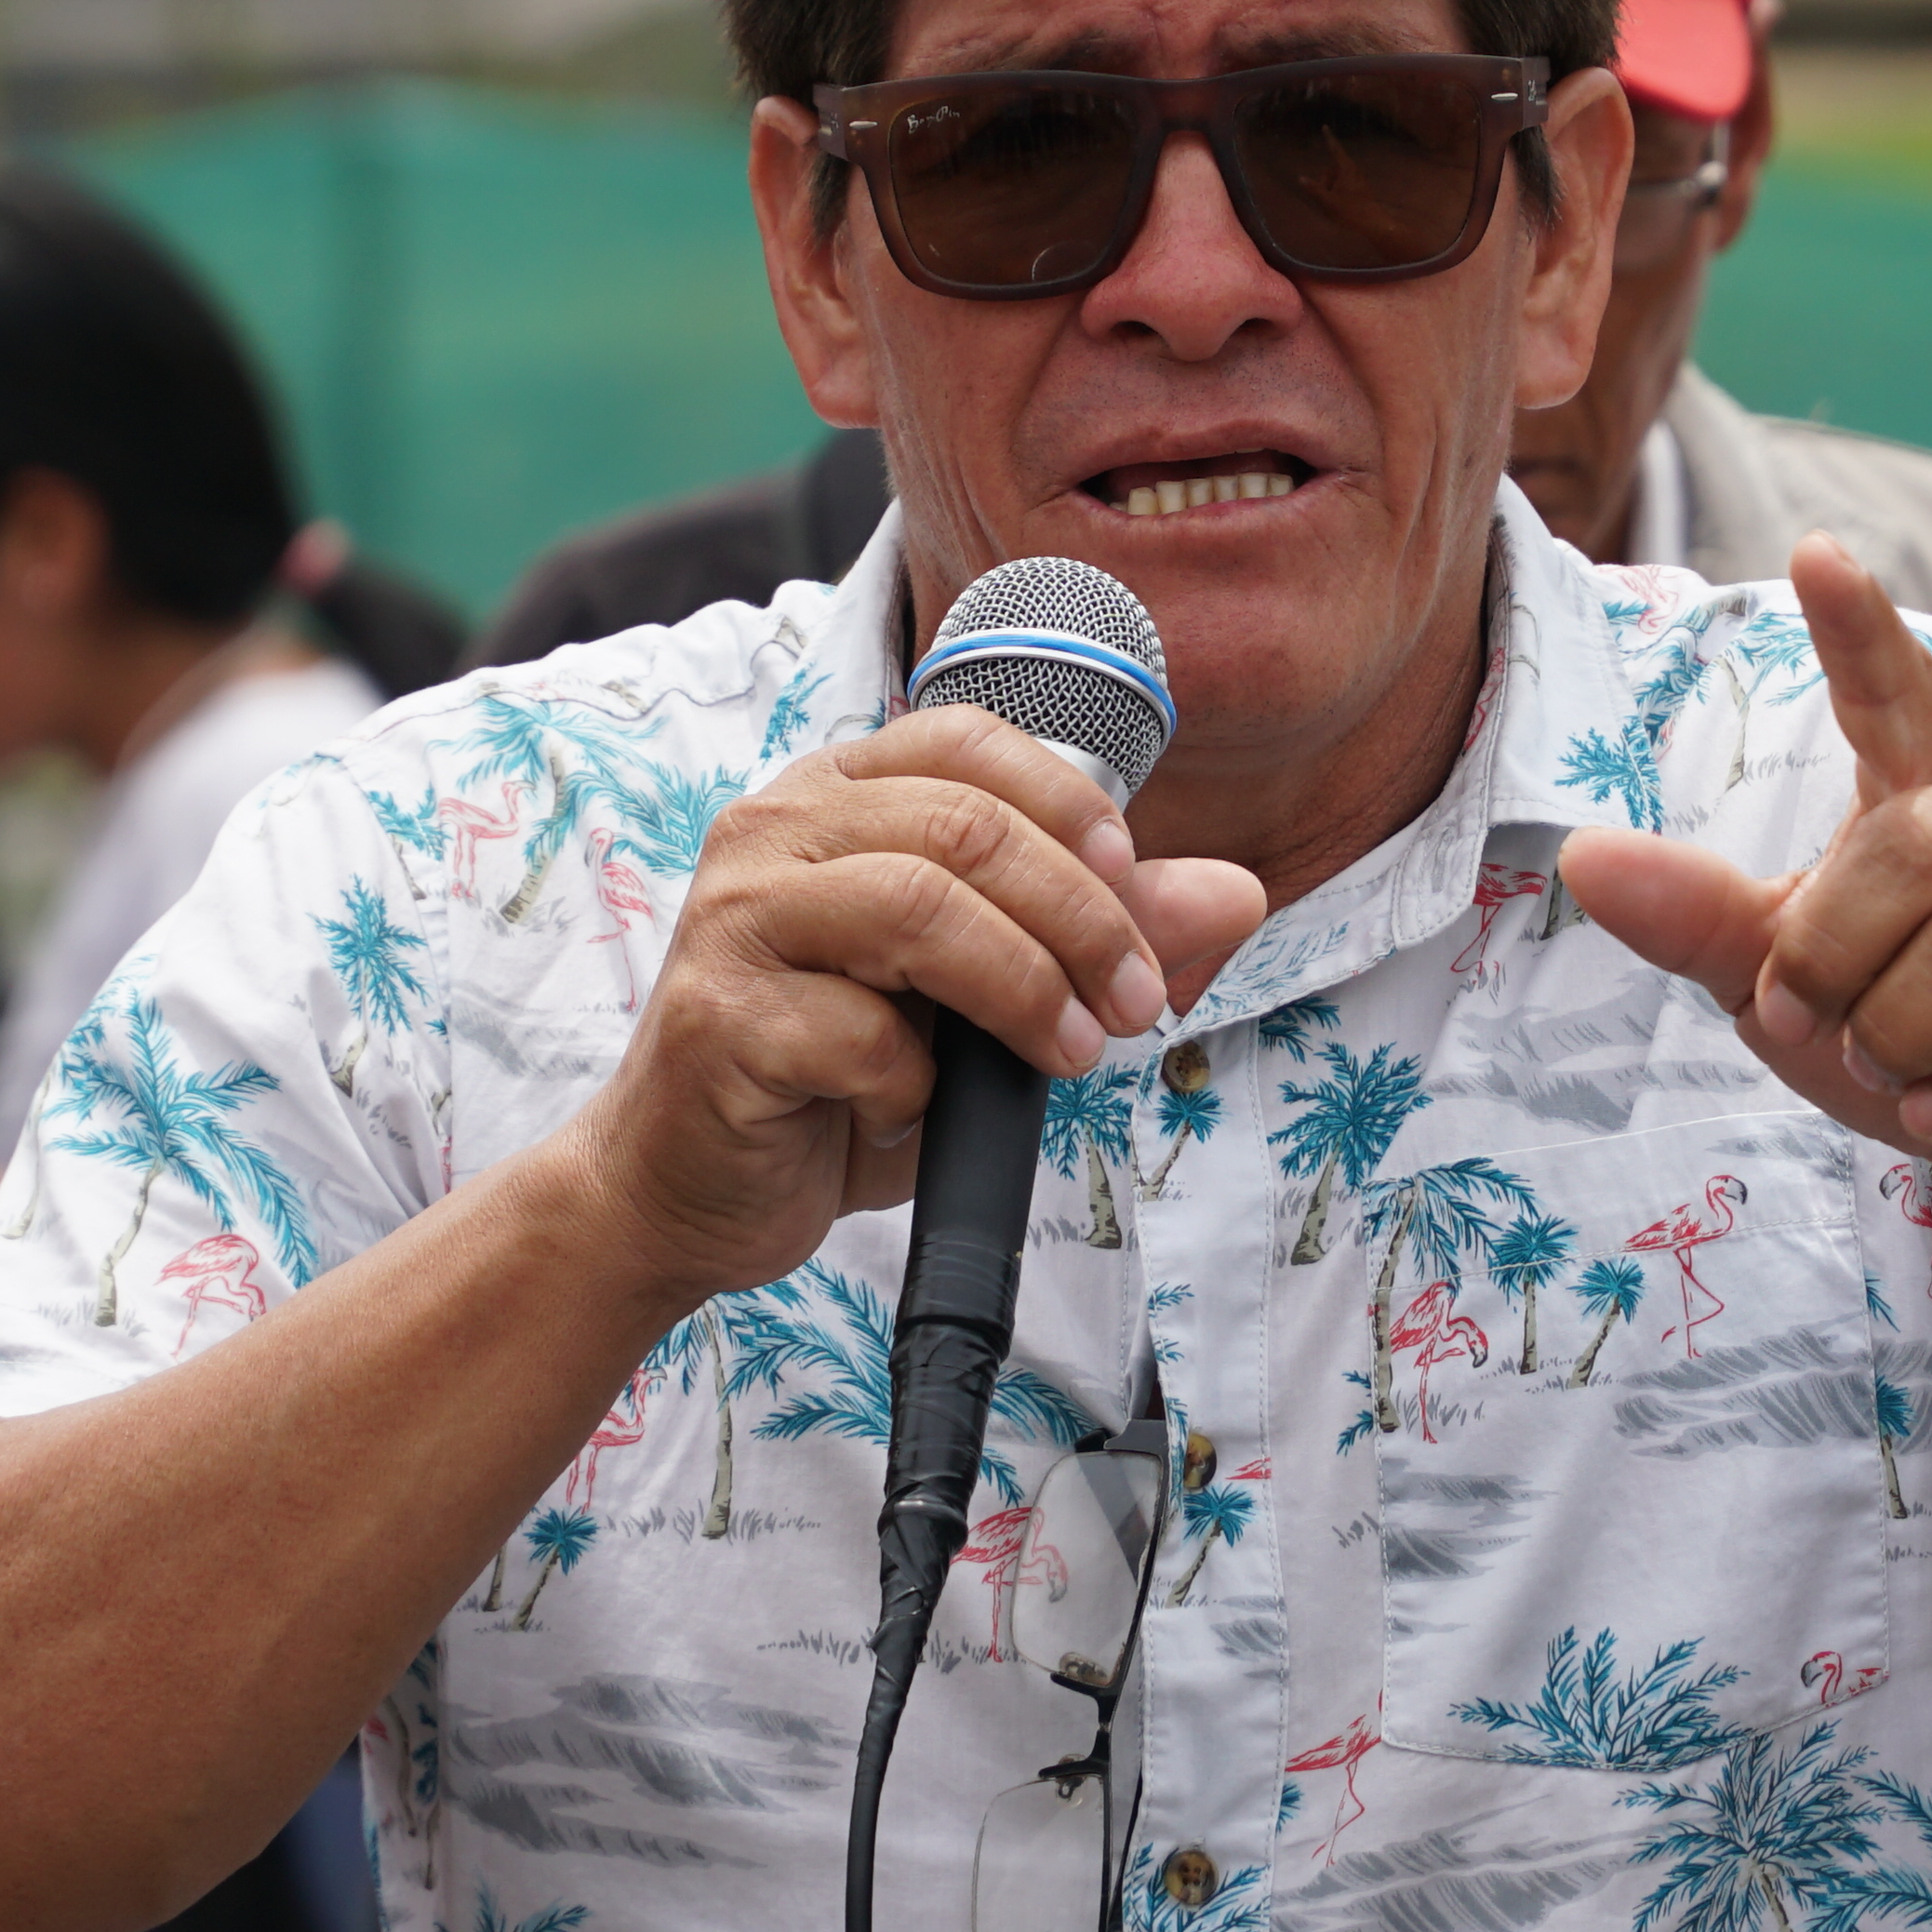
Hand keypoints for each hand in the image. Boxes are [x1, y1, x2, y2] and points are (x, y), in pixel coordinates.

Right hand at [551, 706, 1266, 1316]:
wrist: (691, 1190)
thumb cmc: (835, 1080)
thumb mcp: (983, 1000)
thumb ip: (1095, 936)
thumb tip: (1240, 893)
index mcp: (836, 796)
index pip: (971, 741)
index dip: (1074, 809)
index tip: (1140, 893)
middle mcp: (774, 832)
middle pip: (964, 827)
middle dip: (1081, 917)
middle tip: (1134, 1003)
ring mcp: (736, 920)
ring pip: (918, 907)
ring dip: (1024, 988)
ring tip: (1069, 1054)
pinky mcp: (720, 1019)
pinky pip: (862, 1036)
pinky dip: (916, 1086)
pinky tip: (905, 1114)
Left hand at [1560, 536, 1931, 1279]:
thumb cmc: (1911, 1024)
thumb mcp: (1784, 972)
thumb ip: (1700, 914)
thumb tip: (1581, 856)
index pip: (1896, 690)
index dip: (1859, 627)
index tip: (1815, 552)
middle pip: (1904, 851)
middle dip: (1829, 954)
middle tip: (1810, 1018)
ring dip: (1892, 1037)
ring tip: (1888, 1064)